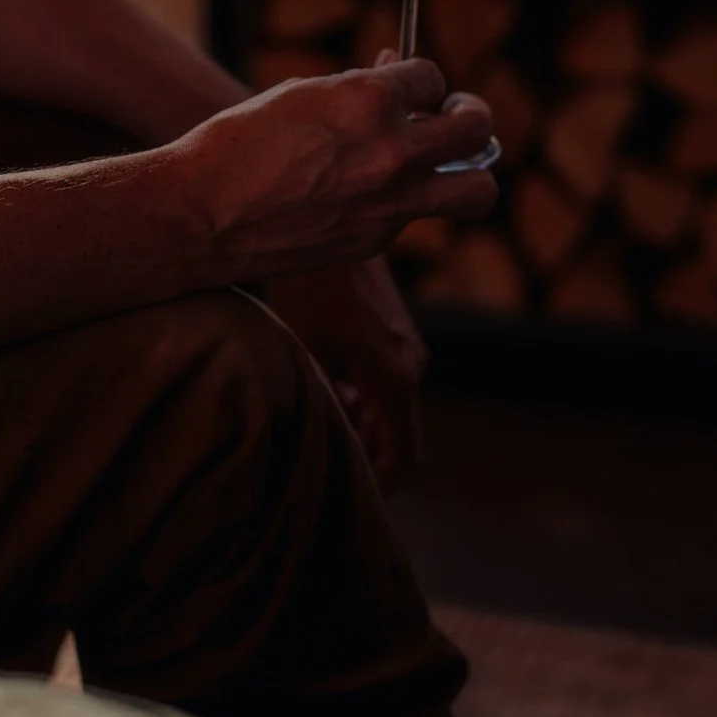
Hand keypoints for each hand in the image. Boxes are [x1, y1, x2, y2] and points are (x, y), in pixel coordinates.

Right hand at [171, 56, 495, 282]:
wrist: (201, 215)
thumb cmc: (237, 145)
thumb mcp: (301, 96)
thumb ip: (355, 89)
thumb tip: (389, 77)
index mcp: (371, 100)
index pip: (431, 77)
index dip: (420, 80)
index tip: (409, 87)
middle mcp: (393, 152)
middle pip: (476, 128)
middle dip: (472, 113)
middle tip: (455, 114)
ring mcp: (391, 202)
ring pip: (476, 190)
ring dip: (474, 170)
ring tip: (451, 163)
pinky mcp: (377, 240)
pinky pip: (416, 216)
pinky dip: (405, 201)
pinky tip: (368, 194)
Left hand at [267, 255, 428, 488]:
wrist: (331, 219)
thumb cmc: (310, 285)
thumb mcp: (304, 349)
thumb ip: (320, 403)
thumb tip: (324, 442)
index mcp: (396, 377)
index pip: (404, 456)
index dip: (380, 487)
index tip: (346, 497)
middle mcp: (412, 366)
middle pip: (396, 436)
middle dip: (361, 456)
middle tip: (317, 465)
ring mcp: (407, 347)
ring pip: (387, 410)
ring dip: (357, 425)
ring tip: (314, 423)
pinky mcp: (394, 332)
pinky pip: (383, 383)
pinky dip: (359, 398)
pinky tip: (322, 387)